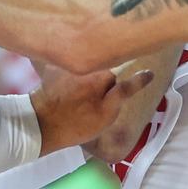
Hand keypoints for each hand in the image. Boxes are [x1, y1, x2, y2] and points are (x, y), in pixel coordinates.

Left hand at [29, 64, 152, 154]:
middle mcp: (85, 62)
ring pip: (86, 69)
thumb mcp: (107, 114)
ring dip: (85, 80)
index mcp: (100, 72)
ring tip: (77, 100)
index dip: (121, 83)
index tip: (130, 84)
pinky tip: (64, 94)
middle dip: (101, 82)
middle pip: (102, 68)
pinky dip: (69, 79)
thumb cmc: (77, 123)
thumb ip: (124, 91)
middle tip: (92, 103)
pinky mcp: (52, 68)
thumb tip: (146, 74)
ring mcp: (66, 63)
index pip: (120, 71)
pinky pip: (70, 70)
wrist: (40, 126)